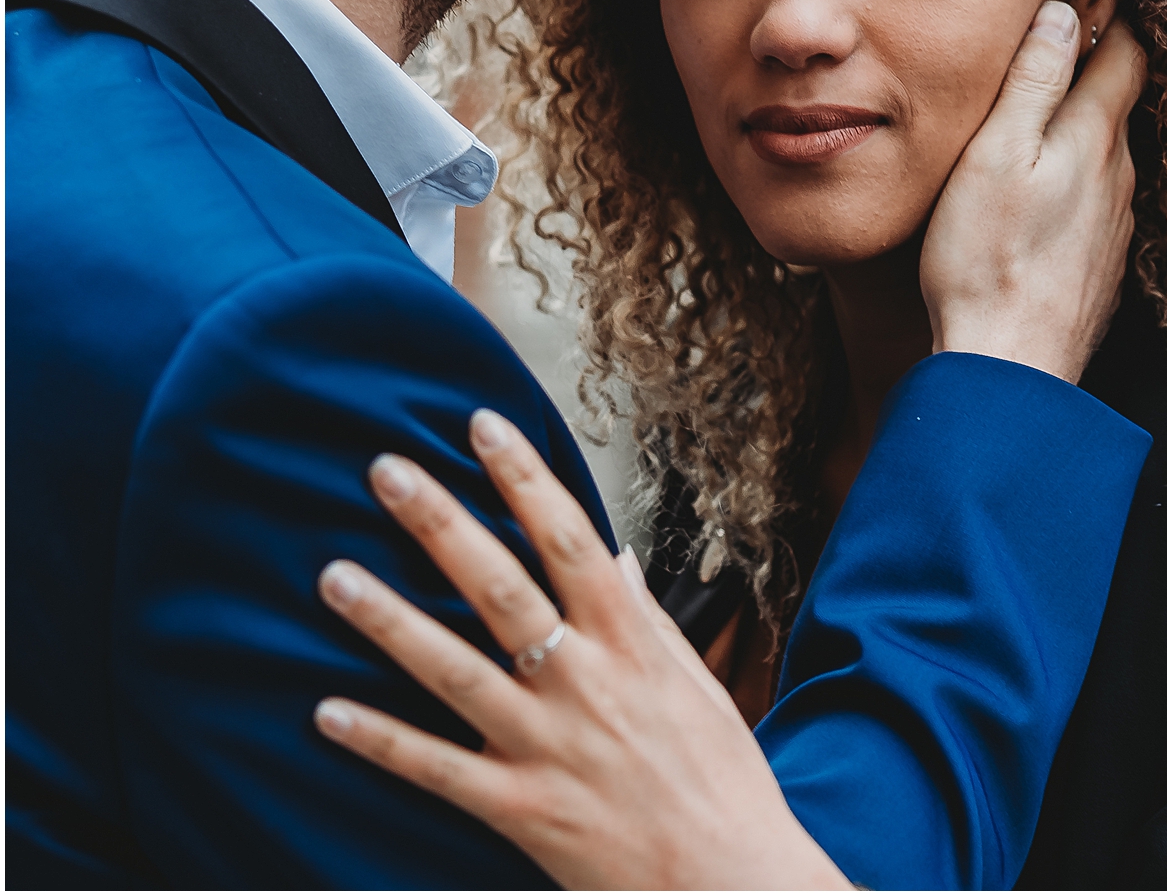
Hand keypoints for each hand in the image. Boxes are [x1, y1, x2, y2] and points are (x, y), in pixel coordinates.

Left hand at [313, 410, 846, 890]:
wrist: (732, 876)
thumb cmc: (723, 780)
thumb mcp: (697, 684)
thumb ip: (648, 621)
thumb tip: (620, 561)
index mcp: (632, 643)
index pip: (569, 539)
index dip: (525, 478)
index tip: (483, 425)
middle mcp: (585, 682)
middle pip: (501, 586)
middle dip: (441, 523)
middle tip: (386, 469)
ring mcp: (547, 745)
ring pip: (453, 669)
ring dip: (389, 621)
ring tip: (333, 575)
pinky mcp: (519, 808)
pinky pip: (435, 768)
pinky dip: (380, 740)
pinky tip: (326, 713)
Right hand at [921, 0, 1144, 384]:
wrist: (1011, 366)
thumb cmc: (986, 258)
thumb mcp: (995, 152)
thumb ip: (1033, 81)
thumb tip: (1065, 13)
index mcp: (1093, 138)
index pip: (1124, 53)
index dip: (1113, 12)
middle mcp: (1119, 176)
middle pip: (1122, 98)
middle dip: (1103, 57)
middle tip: (1076, 21)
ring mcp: (1116, 223)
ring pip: (1111, 151)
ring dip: (1089, 118)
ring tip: (1052, 98)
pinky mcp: (1102, 263)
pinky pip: (1100, 198)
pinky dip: (1081, 171)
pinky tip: (1048, 182)